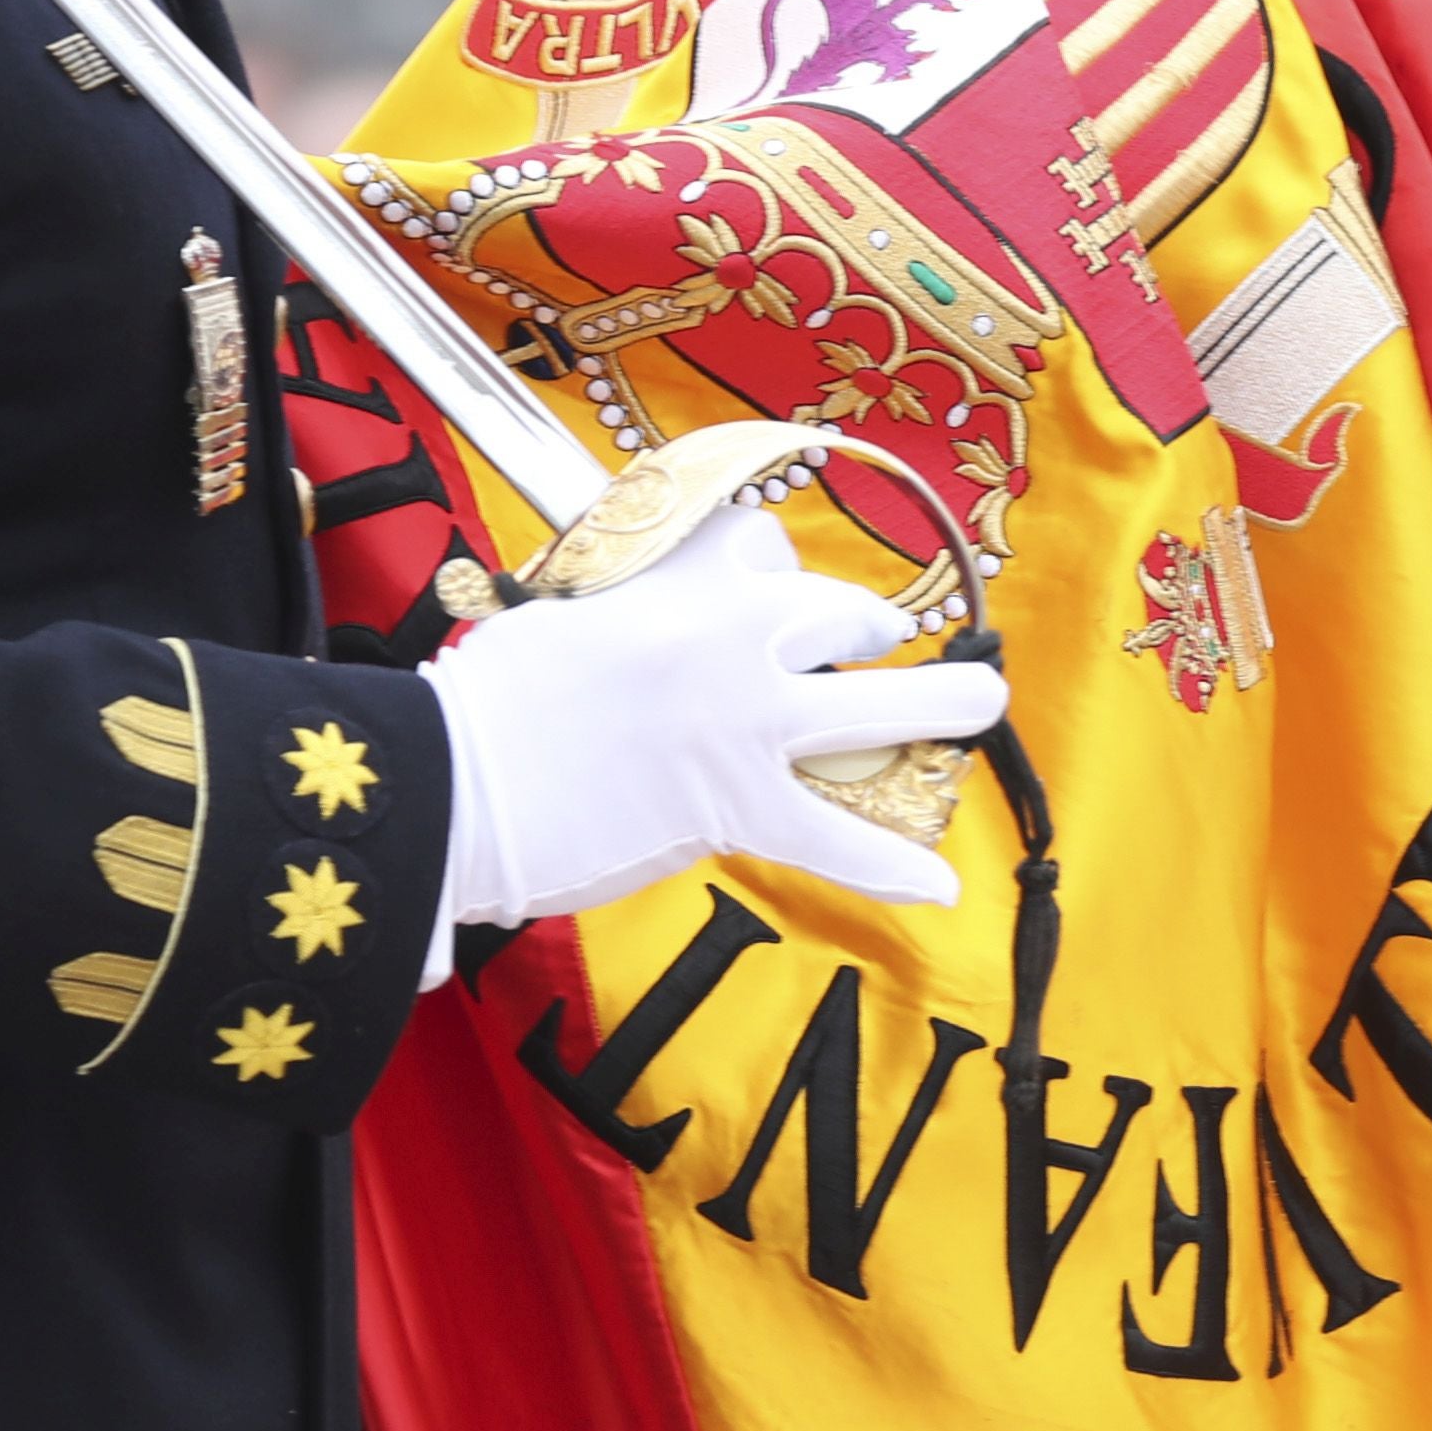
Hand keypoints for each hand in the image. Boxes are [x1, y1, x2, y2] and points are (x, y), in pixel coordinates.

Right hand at [429, 502, 1009, 934]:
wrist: (450, 783)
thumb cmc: (485, 707)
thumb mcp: (560, 617)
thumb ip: (628, 616)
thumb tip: (648, 632)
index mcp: (674, 584)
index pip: (760, 547)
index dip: (777, 573)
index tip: (779, 590)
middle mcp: (729, 641)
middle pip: (842, 614)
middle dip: (872, 629)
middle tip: (880, 644)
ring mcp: (745, 724)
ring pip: (878, 709)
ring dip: (944, 707)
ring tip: (981, 707)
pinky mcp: (739, 807)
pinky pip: (839, 839)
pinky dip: (892, 866)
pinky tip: (939, 883)